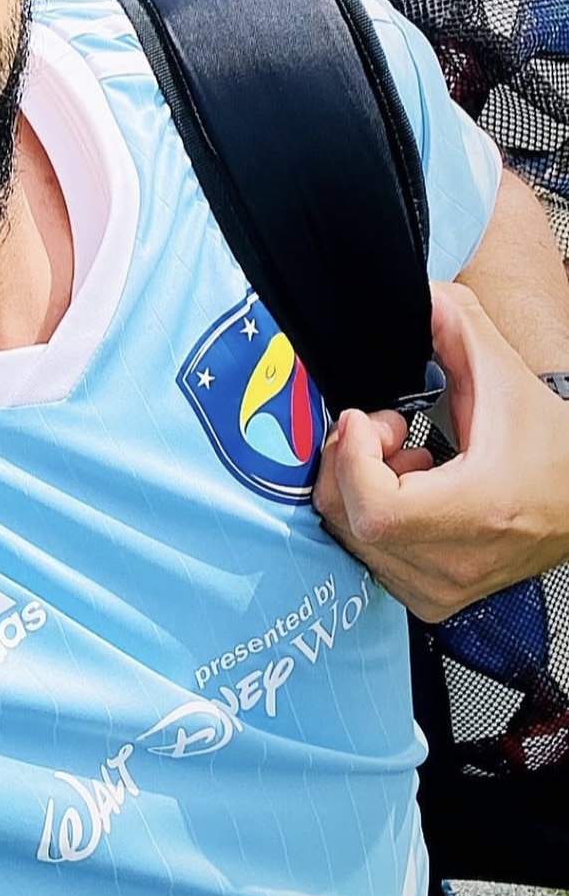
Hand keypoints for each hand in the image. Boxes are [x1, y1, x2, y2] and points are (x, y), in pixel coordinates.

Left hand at [312, 282, 568, 621]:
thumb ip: (457, 326)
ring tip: (407, 459)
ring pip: (350, 536)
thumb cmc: (552, 449)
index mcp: (478, 512)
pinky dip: (371, 515)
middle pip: (348, 518)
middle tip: (387, 430)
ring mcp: (442, 588)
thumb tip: (419, 297)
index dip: (356, 456)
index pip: (374, 510)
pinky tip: (410, 490)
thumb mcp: (506, 377)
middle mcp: (456, 562)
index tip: (374, 419)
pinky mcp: (432, 598)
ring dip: (360, 486)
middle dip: (351, 460)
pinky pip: (366, 555)